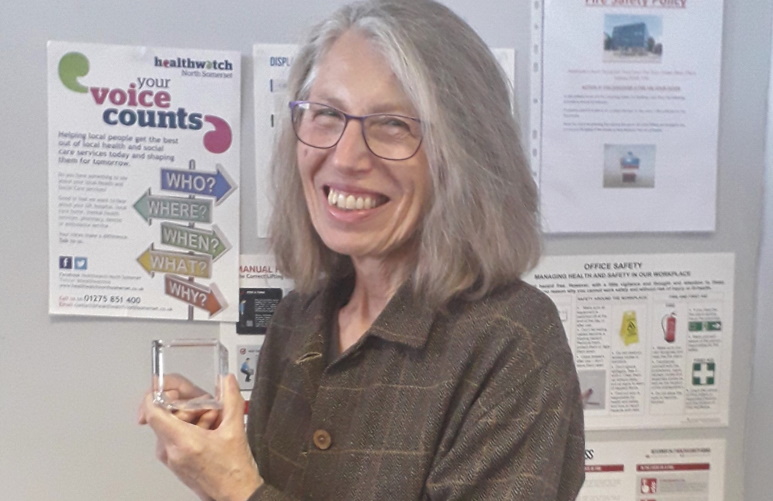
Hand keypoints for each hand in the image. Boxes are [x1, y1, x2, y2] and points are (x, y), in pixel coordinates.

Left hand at [138, 374, 262, 500]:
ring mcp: (170, 458)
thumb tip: (227, 381)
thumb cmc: (234, 471)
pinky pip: (174, 436)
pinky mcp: (173, 462)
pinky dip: (190, 429)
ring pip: (171, 425)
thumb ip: (231, 400)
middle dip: (189, 407)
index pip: (153, 412)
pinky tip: (209, 433)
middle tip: (210, 410)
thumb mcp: (235, 430)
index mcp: (183, 442)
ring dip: (191, 418)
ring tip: (213, 424)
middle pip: (167, 415)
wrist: (234, 495)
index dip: (158, 394)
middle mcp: (171, 451)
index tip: (172, 390)